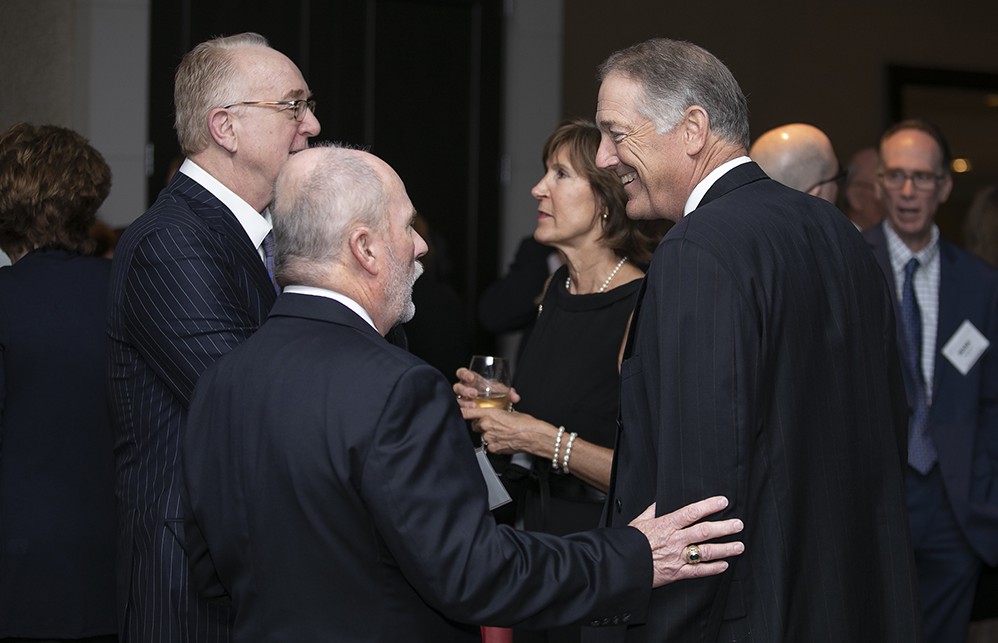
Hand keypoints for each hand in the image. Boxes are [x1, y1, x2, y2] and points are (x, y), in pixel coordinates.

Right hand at [453, 367, 521, 408]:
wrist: (494, 407)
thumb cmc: (494, 395)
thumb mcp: (500, 391)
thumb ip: (508, 392)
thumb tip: (515, 397)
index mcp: (470, 380)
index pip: (462, 373)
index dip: (464, 374)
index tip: (472, 378)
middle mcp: (464, 389)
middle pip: (458, 387)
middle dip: (465, 390)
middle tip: (474, 394)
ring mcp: (463, 400)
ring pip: (458, 400)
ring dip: (465, 403)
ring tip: (474, 406)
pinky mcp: (464, 410)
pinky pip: (461, 411)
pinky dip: (466, 412)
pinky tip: (472, 414)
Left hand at [461, 405, 543, 454]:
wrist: (533, 437)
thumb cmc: (526, 424)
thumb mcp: (512, 412)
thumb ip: (499, 413)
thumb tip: (497, 415)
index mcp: (490, 414)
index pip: (468, 413)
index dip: (461, 413)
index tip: (458, 413)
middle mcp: (486, 426)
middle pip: (475, 425)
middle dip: (481, 424)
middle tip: (493, 424)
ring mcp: (489, 438)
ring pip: (483, 436)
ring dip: (489, 434)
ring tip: (502, 433)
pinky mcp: (493, 449)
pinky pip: (489, 445)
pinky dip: (494, 444)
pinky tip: (504, 441)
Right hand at [629, 496, 743, 587]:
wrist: (621, 566)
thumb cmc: (629, 544)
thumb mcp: (638, 522)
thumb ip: (652, 510)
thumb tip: (659, 501)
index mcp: (666, 524)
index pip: (692, 512)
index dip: (709, 506)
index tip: (723, 502)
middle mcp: (675, 540)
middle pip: (705, 531)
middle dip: (724, 527)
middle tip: (738, 524)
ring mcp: (677, 557)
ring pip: (706, 551)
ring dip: (725, 548)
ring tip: (739, 546)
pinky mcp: (677, 573)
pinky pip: (699, 571)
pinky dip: (714, 569)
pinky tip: (724, 565)